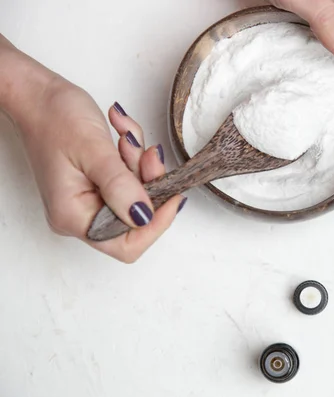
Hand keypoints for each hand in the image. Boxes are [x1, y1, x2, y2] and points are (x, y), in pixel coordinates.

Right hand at [0, 45, 184, 262]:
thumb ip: (120, 186)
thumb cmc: (54, 118)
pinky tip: (122, 134)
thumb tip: (143, 217)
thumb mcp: (94, 150)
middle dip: (149, 183)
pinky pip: (130, 178)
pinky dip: (133, 156)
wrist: (39, 94)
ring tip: (127, 137)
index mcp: (73, 216)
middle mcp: (80, 214)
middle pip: (135, 217)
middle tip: (148, 153)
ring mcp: (90, 199)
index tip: (173, 195)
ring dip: (140, 164)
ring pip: (137, 194)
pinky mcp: (98, 184)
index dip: (155, 223)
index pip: (125, 245)